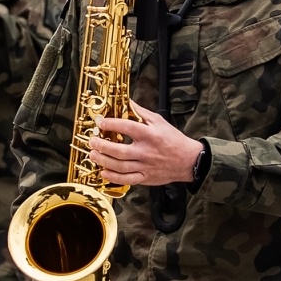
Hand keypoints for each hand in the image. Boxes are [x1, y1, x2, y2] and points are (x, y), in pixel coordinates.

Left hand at [89, 101, 203, 186]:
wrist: (188, 161)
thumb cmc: (173, 139)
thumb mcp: (159, 121)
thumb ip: (141, 112)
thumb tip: (127, 101)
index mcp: (150, 135)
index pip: (127, 127)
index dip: (111, 124)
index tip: (100, 122)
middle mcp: (146, 151)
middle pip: (120, 150)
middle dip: (103, 145)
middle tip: (92, 141)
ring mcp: (145, 166)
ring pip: (120, 166)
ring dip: (104, 161)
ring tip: (93, 154)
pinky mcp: (146, 178)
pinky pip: (127, 179)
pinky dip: (114, 177)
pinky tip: (104, 172)